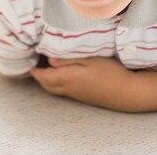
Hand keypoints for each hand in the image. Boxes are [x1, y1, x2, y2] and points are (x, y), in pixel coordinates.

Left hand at [30, 56, 156, 111]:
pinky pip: (64, 91)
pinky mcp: (84, 97)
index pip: (44, 77)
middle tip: (35, 63)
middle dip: (38, 76)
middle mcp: (70, 89)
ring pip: (55, 89)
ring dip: (47, 80)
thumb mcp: (89, 59)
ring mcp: (77, 95)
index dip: (34, 70)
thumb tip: (49, 59)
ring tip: (46, 67)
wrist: (128, 92)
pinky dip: (57, 83)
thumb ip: (67, 59)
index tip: (28, 61)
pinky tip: (62, 74)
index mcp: (68, 78)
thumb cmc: (110, 71)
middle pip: (47, 85)